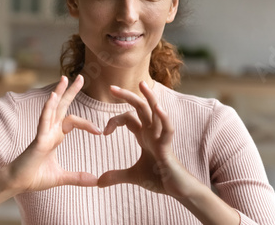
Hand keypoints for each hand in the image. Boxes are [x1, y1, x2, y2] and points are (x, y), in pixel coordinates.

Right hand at [0, 75, 101, 193]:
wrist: (16, 184)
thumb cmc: (34, 177)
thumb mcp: (61, 177)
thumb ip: (78, 177)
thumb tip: (96, 181)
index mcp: (55, 136)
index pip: (72, 121)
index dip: (86, 123)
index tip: (100, 131)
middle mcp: (49, 130)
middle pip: (62, 106)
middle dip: (71, 91)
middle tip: (81, 76)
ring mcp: (43, 133)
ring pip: (52, 108)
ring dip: (58, 92)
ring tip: (65, 78)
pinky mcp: (38, 139)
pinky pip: (44, 120)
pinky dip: (48, 108)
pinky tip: (53, 96)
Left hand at [98, 81, 199, 197]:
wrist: (177, 189)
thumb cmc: (160, 178)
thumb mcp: (133, 176)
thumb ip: (116, 176)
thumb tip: (98, 182)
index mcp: (144, 135)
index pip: (128, 117)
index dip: (114, 120)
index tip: (104, 133)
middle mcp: (152, 132)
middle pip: (140, 107)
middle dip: (127, 96)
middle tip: (111, 87)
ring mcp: (161, 137)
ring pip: (155, 111)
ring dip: (149, 97)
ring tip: (142, 84)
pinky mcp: (168, 146)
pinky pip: (168, 129)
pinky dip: (164, 118)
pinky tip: (158, 108)